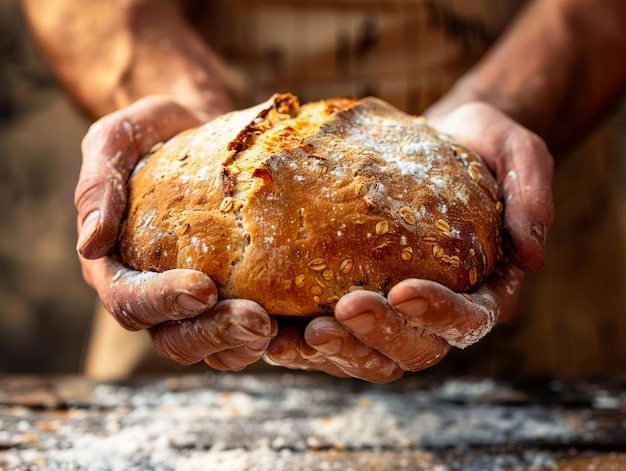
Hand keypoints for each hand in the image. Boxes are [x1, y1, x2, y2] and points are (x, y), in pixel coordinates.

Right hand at [76, 95, 275, 370]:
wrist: (200, 131)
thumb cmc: (154, 134)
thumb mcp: (115, 140)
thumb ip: (98, 186)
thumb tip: (89, 244)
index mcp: (115, 267)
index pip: (129, 301)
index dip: (162, 302)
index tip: (203, 288)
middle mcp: (152, 295)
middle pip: (173, 338)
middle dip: (213, 332)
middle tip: (256, 318)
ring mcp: (192, 302)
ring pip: (210, 347)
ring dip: (242, 344)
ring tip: (276, 327)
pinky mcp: (229, 296)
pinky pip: (242, 335)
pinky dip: (266, 337)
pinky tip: (292, 323)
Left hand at [264, 102, 553, 381]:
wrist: (433, 143)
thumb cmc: (477, 146)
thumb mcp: (517, 153)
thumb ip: (531, 196)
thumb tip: (535, 256)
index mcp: (486, 290)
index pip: (469, 319)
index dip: (440, 313)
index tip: (405, 290)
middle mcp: (440, 314)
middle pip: (417, 349)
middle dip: (382, 334)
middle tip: (346, 309)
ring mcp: (397, 315)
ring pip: (375, 356)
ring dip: (343, 350)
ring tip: (307, 333)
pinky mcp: (361, 304)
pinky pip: (339, 338)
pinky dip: (310, 345)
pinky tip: (279, 332)